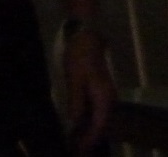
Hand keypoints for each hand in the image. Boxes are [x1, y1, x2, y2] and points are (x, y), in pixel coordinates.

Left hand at [63, 29, 115, 154]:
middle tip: (74, 146)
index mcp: (104, 99)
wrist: (87, 38)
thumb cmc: (79, 57)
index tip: (78, 148)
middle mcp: (109, 101)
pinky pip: (97, 112)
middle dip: (89, 138)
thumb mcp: (74, 78)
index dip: (89, 139)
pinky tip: (78, 123)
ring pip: (100, 120)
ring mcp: (106, 97)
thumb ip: (76, 101)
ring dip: (89, 130)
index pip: (99, 126)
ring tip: (75, 138)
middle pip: (102, 126)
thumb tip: (75, 122)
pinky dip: (88, 120)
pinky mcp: (100, 93)